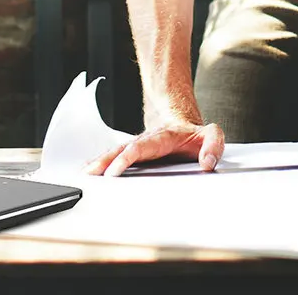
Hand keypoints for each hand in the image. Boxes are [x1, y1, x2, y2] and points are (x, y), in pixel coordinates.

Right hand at [82, 119, 224, 176]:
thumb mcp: (212, 135)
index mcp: (162, 137)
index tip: (114, 170)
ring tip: (84, 173)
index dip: (126, 158)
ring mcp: (137, 146)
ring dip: (98, 162)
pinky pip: (114, 155)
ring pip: (114, 152)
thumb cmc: (195, 135)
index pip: (140, 147)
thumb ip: (213, 146)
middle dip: (104, 161)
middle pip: (121, 150)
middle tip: (90, 173)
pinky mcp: (133, 153)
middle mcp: (145, 140)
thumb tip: (207, 163)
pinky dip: (100, 162)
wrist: (184, 124)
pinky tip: (88, 169)